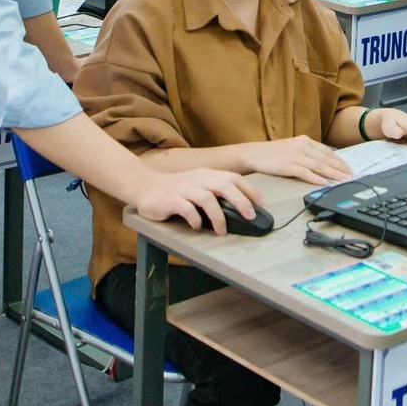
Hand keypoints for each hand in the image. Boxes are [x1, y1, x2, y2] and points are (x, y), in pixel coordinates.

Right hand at [131, 167, 259, 234]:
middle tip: (250, 217)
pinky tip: (198, 227)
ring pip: (207, 198)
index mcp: (206, 174)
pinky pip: (187, 209)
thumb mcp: (197, 184)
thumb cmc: (175, 189)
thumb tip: (240, 207)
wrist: (145, 186)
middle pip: (224, 185)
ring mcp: (184, 189)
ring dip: (218, 216)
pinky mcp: (171, 200)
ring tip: (222, 231)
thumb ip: (215, 191)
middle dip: (241, 201)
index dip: (249, 190)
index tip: (261, 204)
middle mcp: (197, 179)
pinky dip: (196, 219)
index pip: (233, 178)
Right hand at [238, 136, 353, 184]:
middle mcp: (302, 146)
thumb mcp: (293, 148)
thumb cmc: (273, 153)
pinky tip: (324, 183)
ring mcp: (295, 155)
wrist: (253, 153)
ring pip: (319, 166)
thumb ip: (307, 153)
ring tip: (343, 181)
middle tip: (351, 176)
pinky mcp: (288, 165)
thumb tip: (323, 163)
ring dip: (333, 174)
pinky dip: (316, 178)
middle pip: (326, 159)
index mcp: (305, 141)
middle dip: (340, 169)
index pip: (327, 152)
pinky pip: (305, 173)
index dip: (340, 161)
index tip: (349, 169)